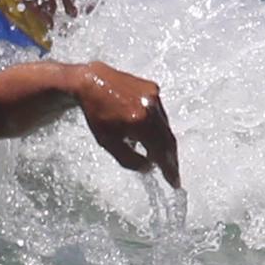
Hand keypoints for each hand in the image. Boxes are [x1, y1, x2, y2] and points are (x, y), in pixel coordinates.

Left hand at [75, 62, 180, 188]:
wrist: (90, 82)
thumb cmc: (96, 113)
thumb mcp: (108, 142)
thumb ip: (129, 159)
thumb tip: (149, 167)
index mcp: (140, 121)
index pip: (161, 151)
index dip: (169, 169)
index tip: (174, 182)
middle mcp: (151, 107)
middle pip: (168, 139)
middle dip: (170, 158)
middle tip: (172, 173)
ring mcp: (154, 95)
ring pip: (165, 126)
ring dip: (163, 142)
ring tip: (159, 155)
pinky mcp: (153, 88)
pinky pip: (160, 113)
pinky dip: (157, 126)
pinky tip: (149, 133)